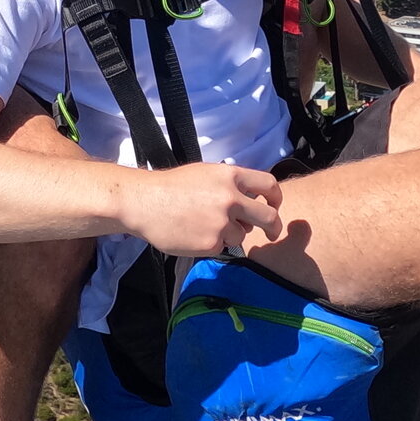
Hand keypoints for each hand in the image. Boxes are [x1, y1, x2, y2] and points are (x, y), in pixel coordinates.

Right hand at [116, 161, 283, 259]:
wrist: (143, 202)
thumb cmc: (172, 187)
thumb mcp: (205, 173)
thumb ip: (230, 184)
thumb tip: (251, 199)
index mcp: (230, 176)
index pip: (269, 185)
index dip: (276, 198)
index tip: (274, 206)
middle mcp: (230, 198)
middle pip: (268, 217)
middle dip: (273, 227)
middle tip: (271, 232)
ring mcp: (222, 223)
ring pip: (242, 235)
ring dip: (230, 233)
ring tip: (205, 225)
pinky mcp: (212, 244)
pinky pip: (222, 247)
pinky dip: (212, 243)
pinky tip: (194, 234)